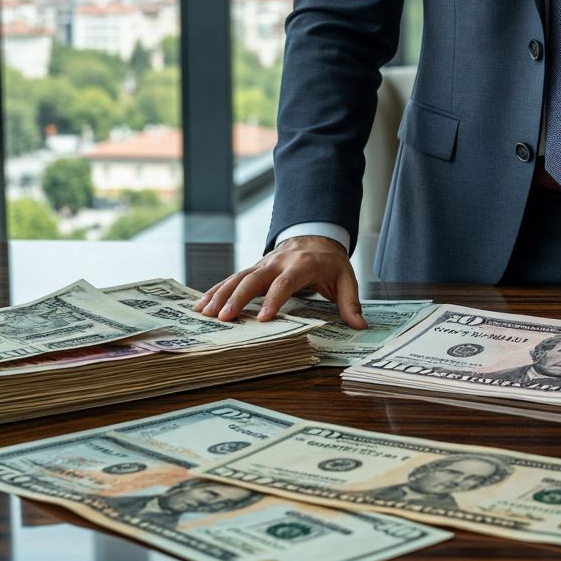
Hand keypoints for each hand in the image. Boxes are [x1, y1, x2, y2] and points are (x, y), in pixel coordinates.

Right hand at [193, 236, 367, 328]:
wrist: (316, 235)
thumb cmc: (330, 262)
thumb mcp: (346, 279)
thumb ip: (351, 302)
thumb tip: (360, 325)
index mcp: (301, 265)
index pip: (285, 283)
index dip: (274, 300)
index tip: (262, 319)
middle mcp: (277, 262)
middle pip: (253, 279)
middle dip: (237, 298)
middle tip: (223, 318)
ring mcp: (262, 264)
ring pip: (237, 278)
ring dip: (219, 295)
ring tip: (204, 314)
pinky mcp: (253, 268)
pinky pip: (231, 279)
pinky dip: (215, 291)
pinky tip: (201, 305)